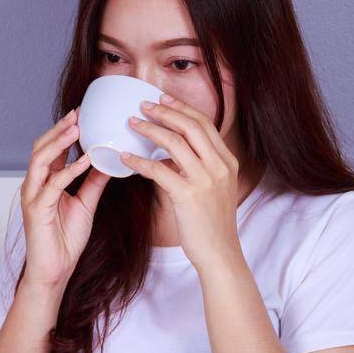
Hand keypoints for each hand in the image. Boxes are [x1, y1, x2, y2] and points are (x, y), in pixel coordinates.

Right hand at [21, 109, 109, 286]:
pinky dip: (68, 170)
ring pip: (40, 160)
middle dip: (59, 130)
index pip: (51, 150)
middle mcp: (35, 186)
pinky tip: (84, 160)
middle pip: (41, 148)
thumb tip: (107, 161)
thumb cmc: (64, 241)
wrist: (54, 270)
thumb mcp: (86, 204)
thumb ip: (93, 182)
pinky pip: (53, 185)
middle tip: (78, 114)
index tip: (81, 114)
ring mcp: (33, 197)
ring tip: (76, 128)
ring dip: (59, 143)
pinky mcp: (37, 210)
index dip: (64, 131)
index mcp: (44, 183)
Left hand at [121, 91, 241, 272]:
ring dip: (150, 129)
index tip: (164, 98)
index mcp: (227, 162)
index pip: (205, 124)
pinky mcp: (189, 195)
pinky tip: (126, 157)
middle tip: (144, 104)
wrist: (220, 254)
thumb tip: (171, 156)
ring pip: (175, 142)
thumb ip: (199, 169)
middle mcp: (219, 166)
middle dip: (166, 111)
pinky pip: (159, 170)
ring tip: (132, 123)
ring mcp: (206, 179)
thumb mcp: (214, 190)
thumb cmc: (212, 225)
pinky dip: (140, 161)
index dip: (183, 108)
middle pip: (191, 126)